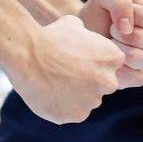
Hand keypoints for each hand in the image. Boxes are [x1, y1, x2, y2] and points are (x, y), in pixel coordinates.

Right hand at [9, 14, 123, 124]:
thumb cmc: (52, 36)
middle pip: (102, 84)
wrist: (29, 55)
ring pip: (87, 99)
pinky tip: (49, 92)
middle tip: (66, 70)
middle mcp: (109, 82)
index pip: (111, 64)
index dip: (95, 60)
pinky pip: (72, 112)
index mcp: (113, 58)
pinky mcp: (76, 116)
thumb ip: (88, 36)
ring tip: (54, 80)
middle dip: (89, 79)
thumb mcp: (75, 25)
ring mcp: (92, 102)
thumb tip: (86, 36)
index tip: (79, 57)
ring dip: (76, 93)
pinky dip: (63, 105)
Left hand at [79, 0, 142, 89]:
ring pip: (142, 59)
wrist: (82, 35)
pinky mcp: (139, 77)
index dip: (128, 15)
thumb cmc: (97, 13)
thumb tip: (128, 27)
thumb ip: (120, 1)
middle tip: (110, 31)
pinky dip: (118, 68)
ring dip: (119, 50)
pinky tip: (109, 59)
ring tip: (109, 45)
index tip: (115, 16)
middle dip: (122, 34)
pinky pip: (136, 77)